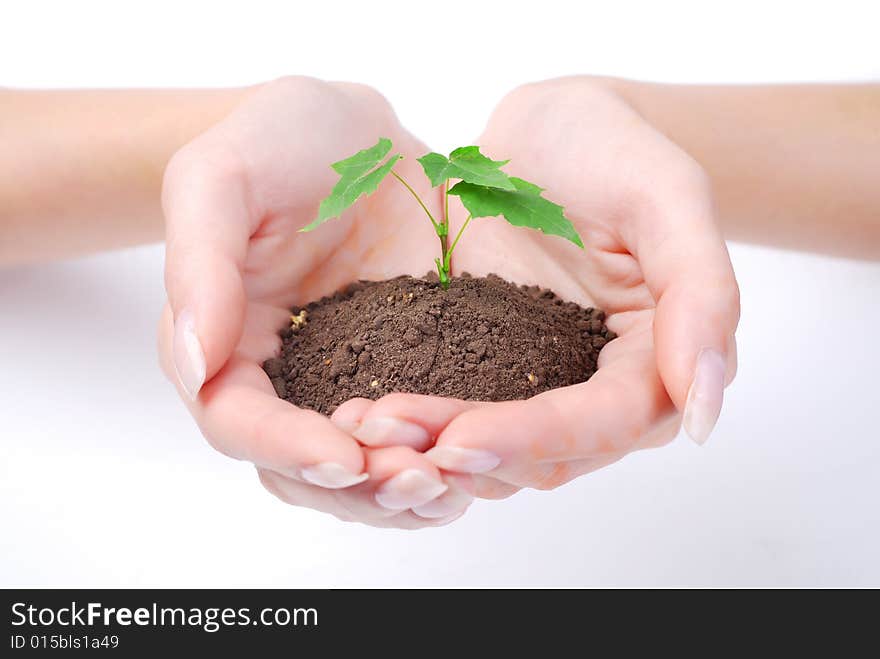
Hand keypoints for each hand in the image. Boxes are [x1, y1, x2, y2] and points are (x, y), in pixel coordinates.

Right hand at [158, 77, 471, 527]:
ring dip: (401, 495)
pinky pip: (417, 440)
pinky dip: (442, 464)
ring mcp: (347, 383)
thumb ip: (199, 263)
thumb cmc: (279, 140)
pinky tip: (480, 468)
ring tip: (453, 489)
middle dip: (355, 488)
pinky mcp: (407, 374)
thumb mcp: (223, 176)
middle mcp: (283, 378)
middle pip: (302, 469)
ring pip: (360, 473)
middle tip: (417, 481)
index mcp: (225, 342)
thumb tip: (195, 363)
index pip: (238, 420)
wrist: (359, 136)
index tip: (343, 456)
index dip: (285, 447)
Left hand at [332, 77, 739, 498]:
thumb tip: (705, 409)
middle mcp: (595, 389)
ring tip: (357, 430)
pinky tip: (353, 409)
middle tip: (384, 437)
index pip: (603, 423)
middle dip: (462, 451)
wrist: (550, 134)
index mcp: (654, 361)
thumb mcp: (668, 196)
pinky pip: (448, 410)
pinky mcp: (482, 366)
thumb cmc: (616, 149)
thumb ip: (702, 294)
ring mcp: (534, 383)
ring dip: (424, 448)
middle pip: (538, 452)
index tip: (460, 441)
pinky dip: (409, 419)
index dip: (534, 439)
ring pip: (489, 446)